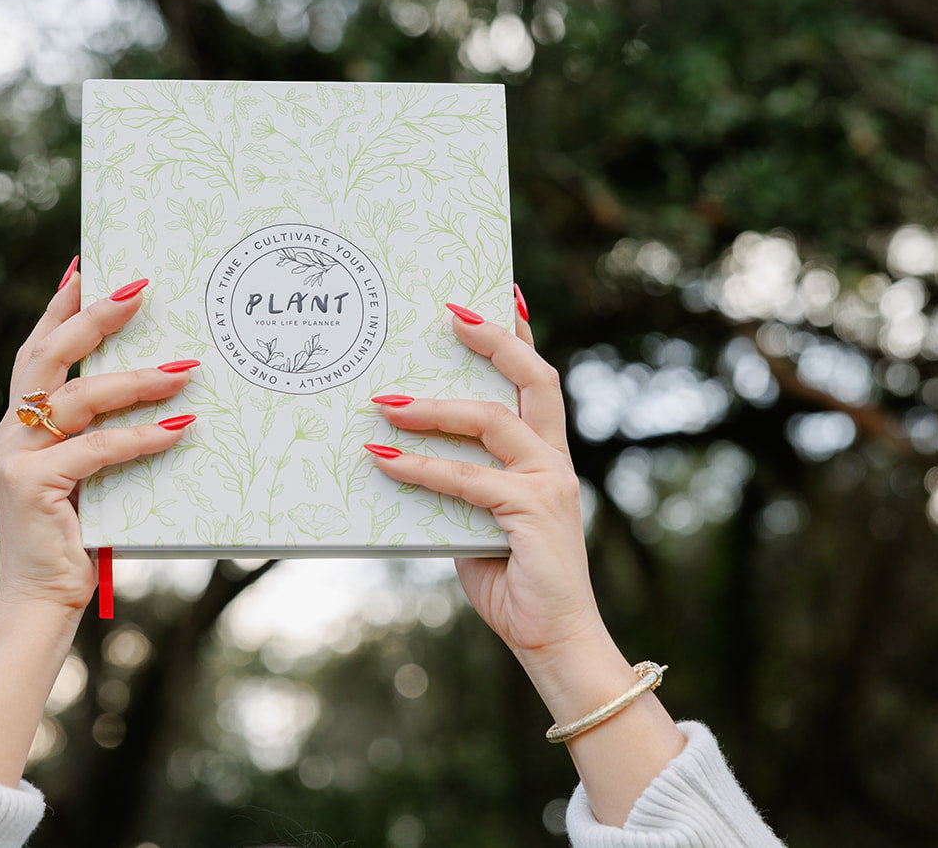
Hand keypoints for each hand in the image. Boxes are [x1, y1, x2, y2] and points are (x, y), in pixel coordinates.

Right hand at [0, 266, 198, 784]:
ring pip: (78, 399)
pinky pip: (96, 450)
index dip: (61, 306)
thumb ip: (100, 434)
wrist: (42, 606)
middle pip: (49, 357)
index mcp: (20, 425)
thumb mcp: (88, 476)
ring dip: (137, 379)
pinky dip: (141, 437)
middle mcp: (10, 433)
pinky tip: (180, 427)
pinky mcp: (30, 486)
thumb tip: (160, 386)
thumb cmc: (77, 540)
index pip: (38, 350)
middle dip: (94, 317)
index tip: (87, 264)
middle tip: (141, 288)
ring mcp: (14, 458)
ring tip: (187, 367)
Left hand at [366, 299, 603, 665]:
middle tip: (449, 315)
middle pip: (532, 380)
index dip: (519, 336)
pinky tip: (383, 460)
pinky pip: (465, 479)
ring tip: (383, 403)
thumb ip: (460, 487)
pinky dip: (419, 467)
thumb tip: (407, 459)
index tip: (502, 295)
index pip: (536, 383)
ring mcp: (548, 483)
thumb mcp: (479, 523)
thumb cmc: (514, 583)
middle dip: (493, 341)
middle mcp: (554, 461)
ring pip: (490, 421)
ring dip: (431, 408)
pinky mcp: (531, 511)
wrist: (552, 641)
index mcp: (546, 458)